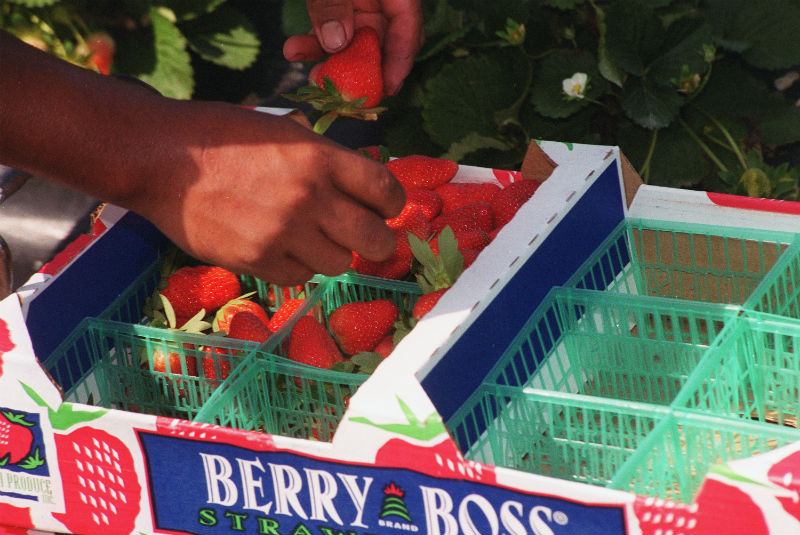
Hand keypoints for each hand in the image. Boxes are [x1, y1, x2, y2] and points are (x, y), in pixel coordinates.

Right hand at [130, 103, 405, 285]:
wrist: (161, 159)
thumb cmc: (222, 136)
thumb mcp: (284, 131)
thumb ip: (325, 159)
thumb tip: (362, 188)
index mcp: (319, 157)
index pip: (385, 190)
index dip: (393, 204)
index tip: (387, 209)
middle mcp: (308, 197)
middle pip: (374, 239)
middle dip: (378, 241)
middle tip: (367, 238)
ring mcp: (283, 233)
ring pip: (338, 263)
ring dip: (332, 254)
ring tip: (311, 238)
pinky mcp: (257, 261)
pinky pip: (299, 277)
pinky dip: (297, 266)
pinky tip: (280, 247)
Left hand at [283, 0, 424, 95]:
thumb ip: (334, 5)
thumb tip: (336, 42)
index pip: (408, 28)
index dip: (399, 62)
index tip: (385, 90)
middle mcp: (381, 0)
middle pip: (380, 42)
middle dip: (358, 72)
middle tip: (342, 94)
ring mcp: (358, 3)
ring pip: (350, 42)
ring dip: (329, 63)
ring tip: (311, 78)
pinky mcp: (337, 6)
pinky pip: (328, 30)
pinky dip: (311, 43)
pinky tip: (292, 50)